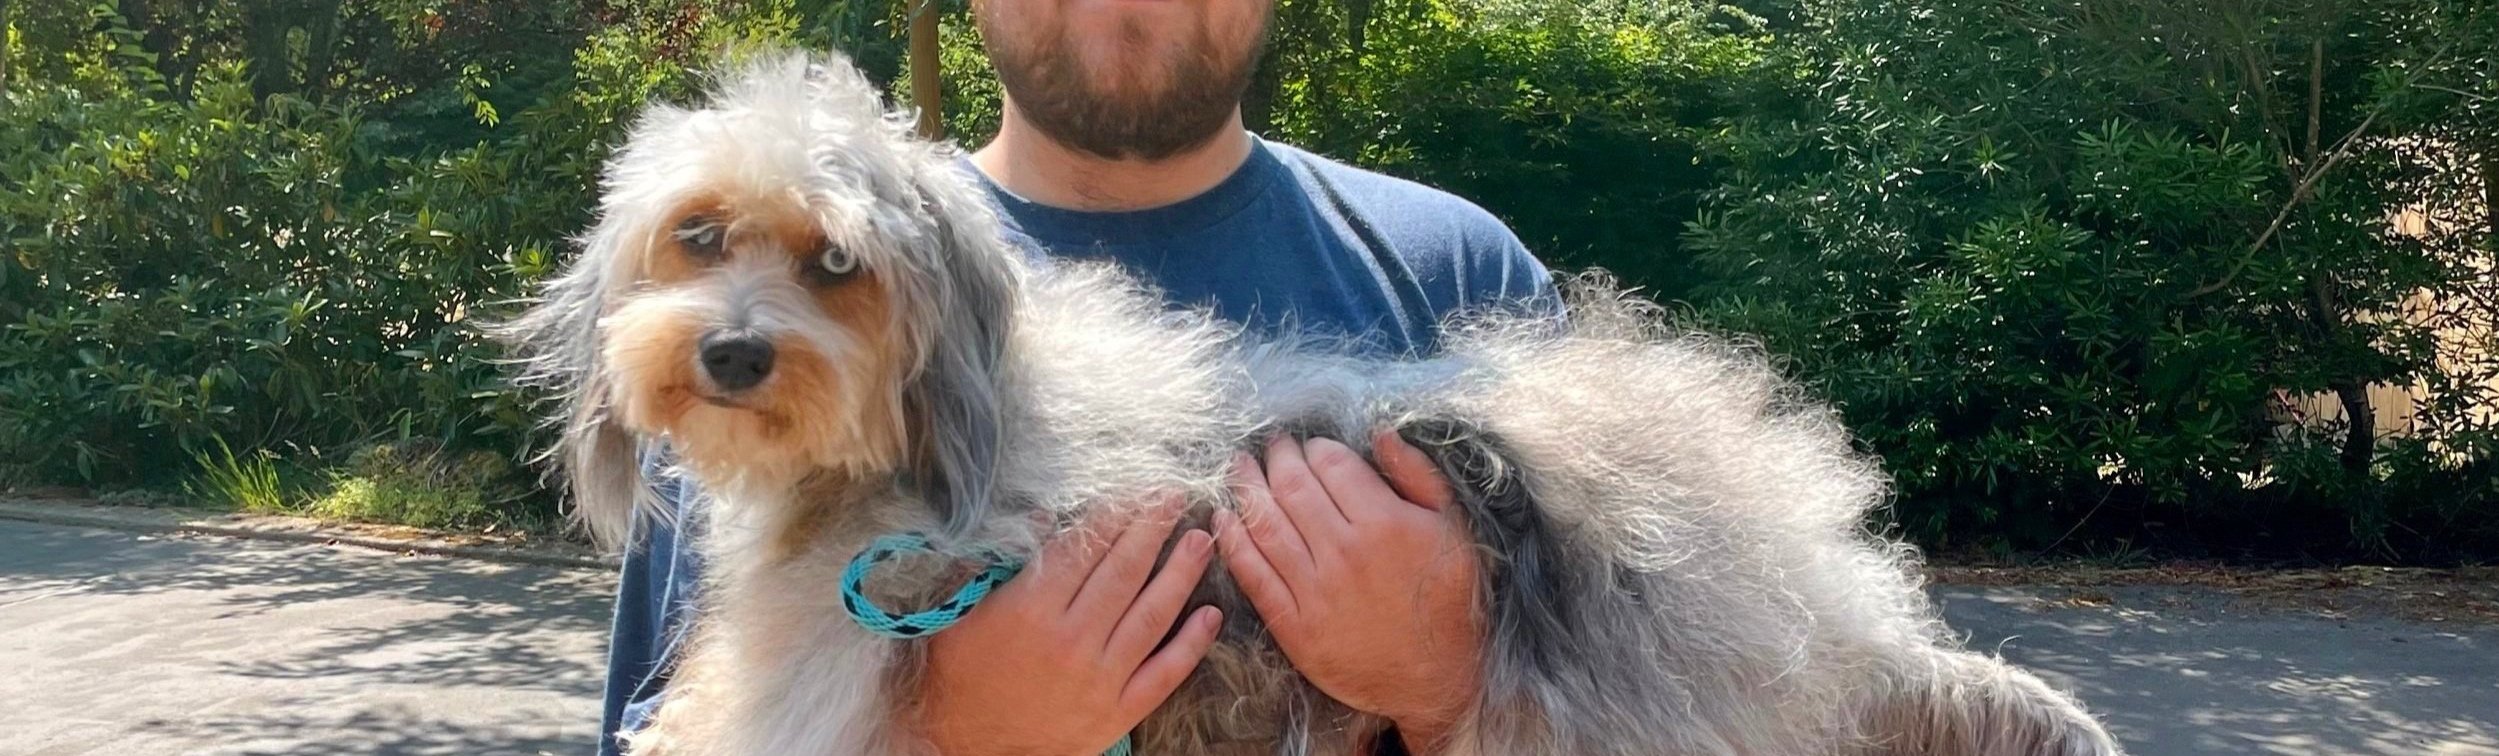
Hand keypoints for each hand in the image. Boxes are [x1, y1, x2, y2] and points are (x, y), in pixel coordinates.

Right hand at [919, 498, 1222, 755]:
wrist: (963, 745)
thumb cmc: (960, 672)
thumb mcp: (963, 610)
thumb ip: (1001, 562)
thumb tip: (1043, 516)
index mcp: (1032, 610)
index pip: (1085, 548)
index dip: (1114, 512)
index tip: (1135, 487)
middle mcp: (1071, 641)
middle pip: (1124, 572)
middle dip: (1153, 528)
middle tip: (1175, 495)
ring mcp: (1099, 679)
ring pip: (1152, 616)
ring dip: (1181, 574)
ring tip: (1202, 539)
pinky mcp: (1117, 712)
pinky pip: (1164, 674)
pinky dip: (1192, 644)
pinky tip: (1211, 615)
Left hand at [1214, 433, 1485, 752]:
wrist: (1438, 678)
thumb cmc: (1448, 600)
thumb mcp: (1453, 529)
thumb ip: (1418, 476)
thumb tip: (1381, 434)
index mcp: (1385, 523)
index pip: (1332, 465)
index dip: (1314, 447)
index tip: (1309, 445)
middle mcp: (1345, 552)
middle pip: (1293, 488)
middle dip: (1276, 458)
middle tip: (1270, 446)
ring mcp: (1316, 591)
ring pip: (1266, 524)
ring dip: (1246, 489)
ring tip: (1238, 467)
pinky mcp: (1295, 626)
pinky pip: (1254, 574)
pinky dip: (1233, 541)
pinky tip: (1222, 518)